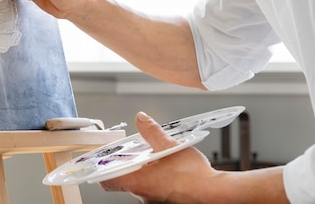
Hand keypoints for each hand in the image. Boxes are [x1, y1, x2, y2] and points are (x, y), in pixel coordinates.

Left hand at [100, 112, 217, 203]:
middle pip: (124, 180)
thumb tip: (141, 119)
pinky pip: (155, 188)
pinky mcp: (166, 200)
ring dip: (145, 170)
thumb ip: (152, 132)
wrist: (213, 194)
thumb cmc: (192, 176)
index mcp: (138, 182)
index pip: (106, 180)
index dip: (100, 170)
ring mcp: (154, 200)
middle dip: (128, 164)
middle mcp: (143, 195)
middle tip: (134, 151)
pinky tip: (169, 167)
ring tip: (157, 156)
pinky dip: (157, 177)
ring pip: (141, 184)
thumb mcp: (169, 145)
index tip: (100, 160)